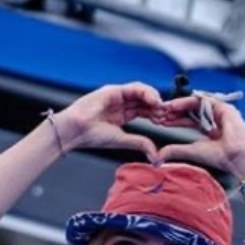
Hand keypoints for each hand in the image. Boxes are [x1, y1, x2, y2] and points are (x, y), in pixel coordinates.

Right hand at [58, 80, 199, 159]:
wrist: (75, 131)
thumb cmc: (92, 136)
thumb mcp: (122, 140)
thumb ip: (140, 143)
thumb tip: (156, 156)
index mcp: (122, 114)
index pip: (145, 111)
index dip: (157, 115)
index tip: (167, 122)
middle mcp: (121, 103)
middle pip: (145, 101)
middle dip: (158, 107)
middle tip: (169, 114)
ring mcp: (117, 95)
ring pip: (142, 92)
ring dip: (154, 98)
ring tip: (162, 108)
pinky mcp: (113, 90)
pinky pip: (134, 88)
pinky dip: (146, 93)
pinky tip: (153, 101)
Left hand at [157, 93, 244, 177]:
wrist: (237, 158)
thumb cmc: (220, 157)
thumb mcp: (192, 151)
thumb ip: (176, 150)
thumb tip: (158, 156)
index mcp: (210, 130)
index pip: (189, 121)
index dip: (175, 121)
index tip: (160, 122)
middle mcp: (215, 119)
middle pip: (191, 111)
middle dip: (175, 112)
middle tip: (159, 112)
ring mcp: (220, 112)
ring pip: (195, 104)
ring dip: (179, 105)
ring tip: (165, 108)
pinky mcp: (224, 107)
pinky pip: (203, 100)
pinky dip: (188, 101)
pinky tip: (175, 105)